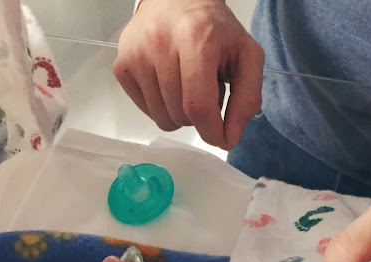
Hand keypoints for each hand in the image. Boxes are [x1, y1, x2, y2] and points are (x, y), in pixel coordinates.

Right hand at [113, 0, 263, 149]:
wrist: (176, 0)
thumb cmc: (213, 30)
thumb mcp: (247, 56)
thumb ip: (248, 99)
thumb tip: (230, 137)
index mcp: (194, 38)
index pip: (198, 106)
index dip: (212, 132)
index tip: (222, 138)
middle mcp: (159, 43)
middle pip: (181, 116)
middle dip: (199, 117)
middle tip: (205, 90)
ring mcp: (135, 55)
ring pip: (162, 119)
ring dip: (180, 113)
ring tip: (187, 85)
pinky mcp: (122, 66)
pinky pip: (147, 111)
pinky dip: (162, 106)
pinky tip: (170, 84)